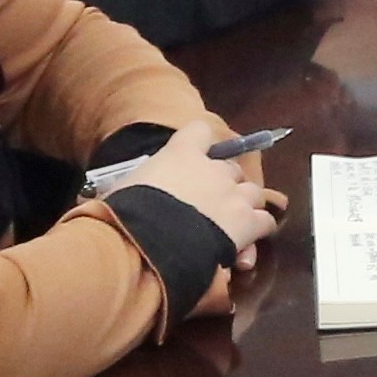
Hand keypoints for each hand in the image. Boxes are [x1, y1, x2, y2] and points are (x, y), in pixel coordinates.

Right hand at [115, 121, 282, 263]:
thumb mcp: (120, 191)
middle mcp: (213, 169)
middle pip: (231, 168)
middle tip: (209, 204)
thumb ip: (130, 185)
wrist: (146, 246)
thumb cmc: (124, 216)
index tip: (194, 156)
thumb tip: (112, 191)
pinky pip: (264, 221)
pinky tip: (243, 246)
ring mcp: (234, 195)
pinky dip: (256, 232)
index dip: (199, 143)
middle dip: (223, 183)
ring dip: (244, 205)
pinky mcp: (248, 223)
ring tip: (231, 224)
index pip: (200, 131)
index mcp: (180, 154)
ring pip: (254, 192)